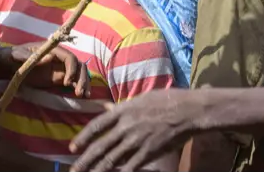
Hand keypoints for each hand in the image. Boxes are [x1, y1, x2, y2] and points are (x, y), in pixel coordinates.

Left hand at [12, 44, 91, 96]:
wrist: (10, 64)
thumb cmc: (14, 56)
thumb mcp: (19, 55)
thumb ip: (33, 57)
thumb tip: (51, 58)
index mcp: (54, 50)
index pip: (69, 57)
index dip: (72, 69)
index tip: (67, 82)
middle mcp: (61, 58)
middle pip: (78, 65)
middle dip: (81, 78)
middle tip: (79, 92)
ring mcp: (61, 68)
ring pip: (79, 73)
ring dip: (83, 83)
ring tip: (83, 95)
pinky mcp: (59, 78)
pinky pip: (73, 81)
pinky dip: (78, 87)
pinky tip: (83, 96)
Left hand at [70, 88, 198, 171]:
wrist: (190, 110)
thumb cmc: (170, 100)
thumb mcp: (143, 98)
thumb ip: (123, 107)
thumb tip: (107, 108)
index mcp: (124, 110)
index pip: (97, 125)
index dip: (83, 137)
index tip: (73, 147)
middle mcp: (126, 126)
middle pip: (100, 146)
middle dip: (84, 160)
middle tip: (74, 169)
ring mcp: (136, 141)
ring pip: (110, 159)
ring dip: (97, 170)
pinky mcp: (147, 153)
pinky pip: (128, 167)